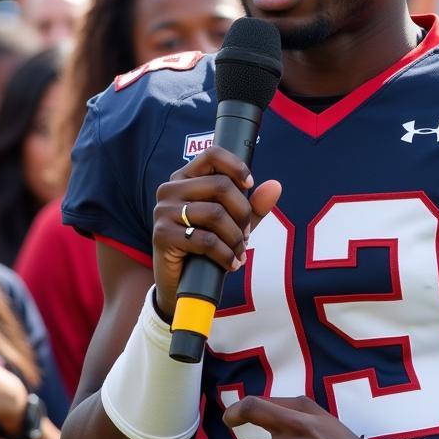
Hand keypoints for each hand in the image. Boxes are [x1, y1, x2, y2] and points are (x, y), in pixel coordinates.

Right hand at [152, 145, 280, 319]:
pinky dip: (226, 254)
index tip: (250, 185)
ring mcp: (163, 211)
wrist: (178, 283)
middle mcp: (170, 189)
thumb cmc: (205, 247)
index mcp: (186, 178)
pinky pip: (205, 240)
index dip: (236, 166)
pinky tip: (231, 264)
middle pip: (220, 185)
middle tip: (246, 235)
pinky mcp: (162, 235)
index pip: (212, 155)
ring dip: (236, 238)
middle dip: (243, 212)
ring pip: (215, 214)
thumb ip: (254, 206)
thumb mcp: (234, 224)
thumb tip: (275, 186)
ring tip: (239, 253)